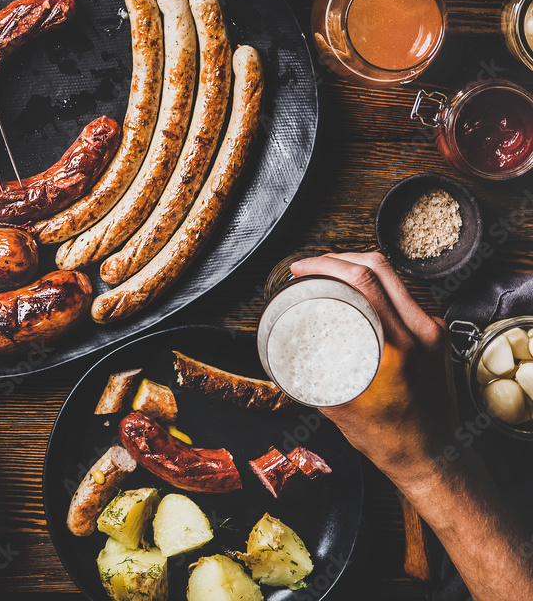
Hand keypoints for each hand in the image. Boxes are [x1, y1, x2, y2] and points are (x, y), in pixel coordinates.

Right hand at [290, 251, 455, 485]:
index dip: (326, 264)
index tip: (302, 269)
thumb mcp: (338, 405)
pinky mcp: (436, 335)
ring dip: (358, 267)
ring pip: (393, 276)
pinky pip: (404, 295)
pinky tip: (358, 294)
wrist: (434, 459)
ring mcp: (432, 331)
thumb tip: (279, 350)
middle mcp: (421, 331)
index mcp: (398, 345)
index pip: (363, 280)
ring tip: (330, 274)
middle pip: (379, 266)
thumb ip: (309, 376)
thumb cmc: (391, 439)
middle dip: (338, 257)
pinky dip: (377, 286)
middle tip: (311, 266)